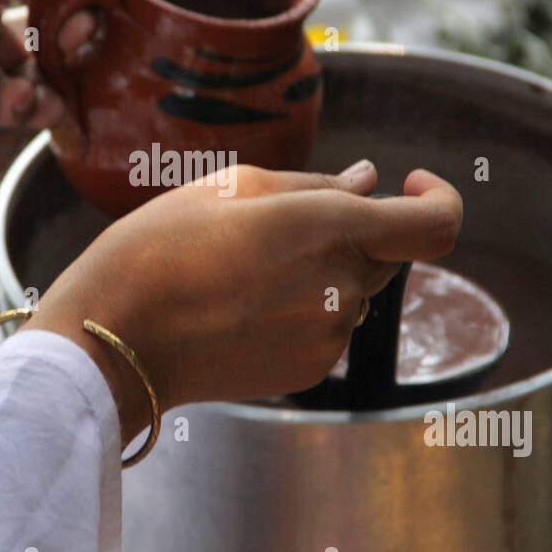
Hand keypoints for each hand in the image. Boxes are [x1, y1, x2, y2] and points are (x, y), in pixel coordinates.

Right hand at [25, 161, 462, 444]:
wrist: (114, 337)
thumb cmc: (161, 247)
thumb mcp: (234, 187)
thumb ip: (316, 183)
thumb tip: (369, 182)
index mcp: (329, 228)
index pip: (436, 224)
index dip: (437, 199)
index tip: (406, 184)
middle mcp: (343, 287)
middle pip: (386, 253)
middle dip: (352, 232)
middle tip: (274, 225)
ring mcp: (328, 336)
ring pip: (354, 291)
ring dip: (322, 271)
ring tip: (242, 268)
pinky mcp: (309, 370)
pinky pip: (327, 327)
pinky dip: (302, 309)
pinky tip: (241, 306)